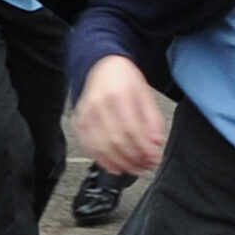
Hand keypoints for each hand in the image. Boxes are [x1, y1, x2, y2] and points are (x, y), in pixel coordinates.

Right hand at [74, 52, 167, 174]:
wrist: (103, 66)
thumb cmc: (126, 81)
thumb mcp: (147, 97)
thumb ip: (153, 122)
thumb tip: (156, 144)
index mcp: (118, 96)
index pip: (131, 130)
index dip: (143, 149)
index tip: (154, 160)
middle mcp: (99, 105)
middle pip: (116, 141)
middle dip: (133, 159)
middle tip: (145, 167)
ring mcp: (85, 113)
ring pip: (100, 146)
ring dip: (119, 163)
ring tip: (133, 169)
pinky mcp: (78, 121)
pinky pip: (87, 145)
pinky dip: (101, 159)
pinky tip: (114, 166)